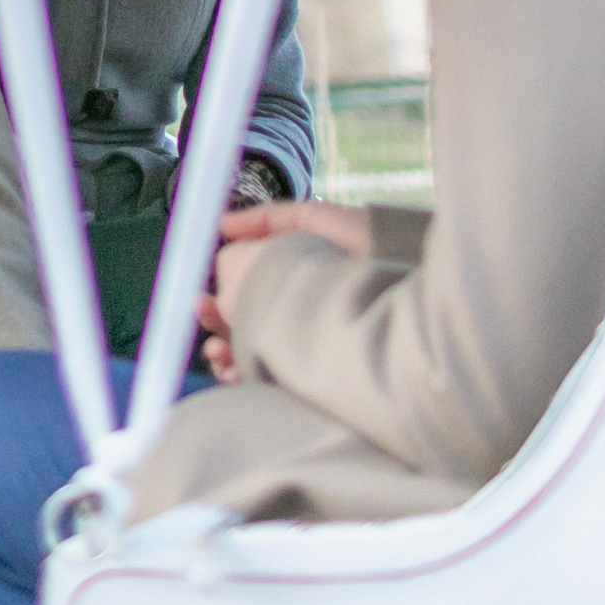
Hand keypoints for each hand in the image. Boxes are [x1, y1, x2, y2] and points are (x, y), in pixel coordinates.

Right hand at [204, 202, 372, 379]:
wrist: (404, 273)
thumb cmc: (364, 242)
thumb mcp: (312, 219)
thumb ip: (265, 220)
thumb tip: (220, 226)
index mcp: (288, 284)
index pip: (241, 300)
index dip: (216, 302)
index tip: (201, 298)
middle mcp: (292, 316)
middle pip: (240, 327)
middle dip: (214, 324)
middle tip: (204, 314)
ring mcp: (303, 346)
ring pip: (249, 357)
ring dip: (223, 353)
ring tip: (218, 350)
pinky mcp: (316, 372)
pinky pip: (268, 385)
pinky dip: (243, 381)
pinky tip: (233, 371)